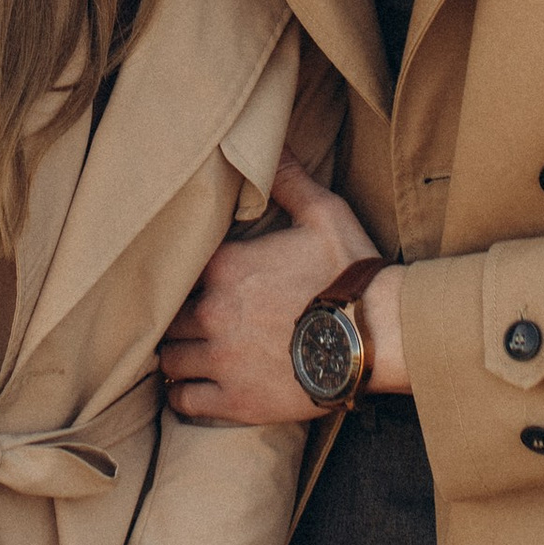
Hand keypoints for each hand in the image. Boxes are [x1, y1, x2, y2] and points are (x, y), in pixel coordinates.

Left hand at [158, 154, 405, 421]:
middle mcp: (212, 311)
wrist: (377, 336)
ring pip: (168, 360)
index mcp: (225, 266)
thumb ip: (290, 180)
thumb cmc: (351, 274)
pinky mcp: (234, 401)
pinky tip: (192, 388)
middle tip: (187, 321)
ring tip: (188, 354)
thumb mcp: (324, 214)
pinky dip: (183, 396)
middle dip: (176, 319)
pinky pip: (184, 402)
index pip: (175, 270)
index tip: (189, 282)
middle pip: (167, 318)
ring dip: (176, 356)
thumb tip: (272, 142)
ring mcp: (221, 359)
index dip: (181, 277)